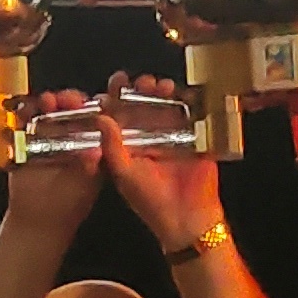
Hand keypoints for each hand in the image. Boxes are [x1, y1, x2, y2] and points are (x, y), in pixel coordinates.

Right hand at [5, 92, 103, 239]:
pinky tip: (26, 110)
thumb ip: (90, 165)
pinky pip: (25, 122)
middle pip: (72, 109)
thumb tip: (97, 148)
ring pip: (49, 111)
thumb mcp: (85, 185)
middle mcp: (71, 137)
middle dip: (70, 100)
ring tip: (48, 102)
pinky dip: (25, 112)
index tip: (96, 101)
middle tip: (67, 100)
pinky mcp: (26, 141)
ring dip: (49, 103)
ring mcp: (48, 137)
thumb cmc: (68, 206)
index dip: (96, 107)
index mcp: (92, 145)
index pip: (96, 118)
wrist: (37, 222)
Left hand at [97, 76, 221, 256]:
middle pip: (144, 102)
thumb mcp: (124, 174)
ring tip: (162, 87)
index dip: (117, 95)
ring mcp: (173, 134)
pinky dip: (188, 100)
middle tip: (144, 83)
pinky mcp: (195, 137)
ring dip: (163, 91)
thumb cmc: (150, 200)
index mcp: (128, 142)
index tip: (117, 81)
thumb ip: (112, 147)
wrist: (186, 217)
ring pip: (166, 103)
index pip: (119, 112)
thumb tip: (102, 117)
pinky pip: (191, 113)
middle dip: (142, 87)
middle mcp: (149, 134)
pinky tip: (183, 94)